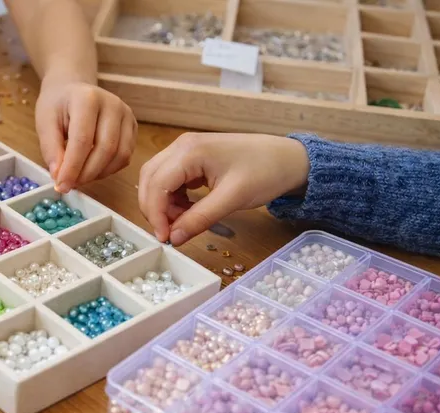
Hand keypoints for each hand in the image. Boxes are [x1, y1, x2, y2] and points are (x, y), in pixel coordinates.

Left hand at [36, 78, 136, 192]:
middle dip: (86, 173)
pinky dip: (108, 170)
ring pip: (120, 155)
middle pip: (106, 149)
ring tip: (79, 178)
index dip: (73, 167)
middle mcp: (113, 104)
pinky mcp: (133, 126)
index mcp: (87, 98)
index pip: (83, 140)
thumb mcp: (45, 123)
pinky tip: (92, 170)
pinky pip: (125, 156)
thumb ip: (51, 150)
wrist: (72, 90)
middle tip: (70, 185)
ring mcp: (126, 115)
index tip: (62, 186)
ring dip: (98, 174)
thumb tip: (60, 176)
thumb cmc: (57, 106)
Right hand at [138, 133, 310, 245]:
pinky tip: (187, 210)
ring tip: (182, 221)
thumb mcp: (231, 199)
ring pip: (157, 179)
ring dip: (162, 204)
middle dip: (154, 209)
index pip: (157, 184)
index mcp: (189, 151)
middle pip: (150, 179)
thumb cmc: (265, 172)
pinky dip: (172, 198)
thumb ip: (199, 219)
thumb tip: (173, 239)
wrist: (289, 158)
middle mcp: (181, 146)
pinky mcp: (192, 158)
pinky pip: (169, 179)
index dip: (155, 214)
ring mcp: (185, 150)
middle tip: (169, 233)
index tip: (164, 238)